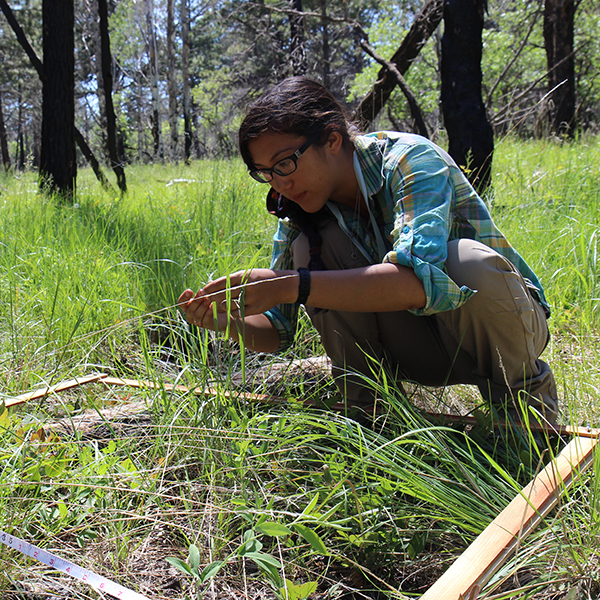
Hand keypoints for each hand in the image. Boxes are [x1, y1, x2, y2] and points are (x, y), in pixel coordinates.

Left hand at [178, 269, 297, 328]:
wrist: (282, 285)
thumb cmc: (261, 278)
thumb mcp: (247, 274)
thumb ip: (231, 280)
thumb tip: (212, 285)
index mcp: (243, 276)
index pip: (221, 282)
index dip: (209, 288)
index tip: (200, 291)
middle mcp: (246, 287)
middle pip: (223, 295)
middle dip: (211, 299)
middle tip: (202, 301)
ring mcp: (251, 299)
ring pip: (229, 305)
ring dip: (219, 307)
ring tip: (214, 307)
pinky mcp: (255, 308)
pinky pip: (238, 312)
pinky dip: (231, 312)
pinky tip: (227, 311)